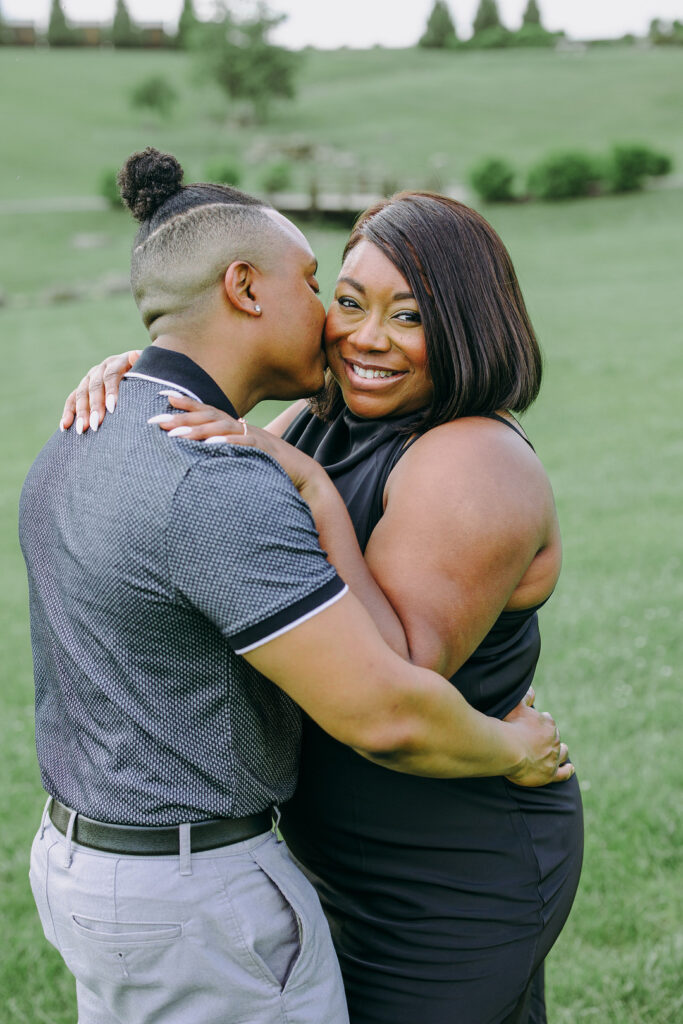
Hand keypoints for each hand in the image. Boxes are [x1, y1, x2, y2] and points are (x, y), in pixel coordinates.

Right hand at [60, 350, 141, 433]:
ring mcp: (90, 378)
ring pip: (81, 394)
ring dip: (80, 412)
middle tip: (96, 424)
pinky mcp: (83, 388)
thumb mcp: (148, 367)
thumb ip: (142, 364)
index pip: (111, 375)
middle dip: (94, 406)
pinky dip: (68, 412)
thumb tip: (136, 354)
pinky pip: (72, 399)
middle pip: (94, 386)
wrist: (137, 368)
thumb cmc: (147, 373)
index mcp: (117, 362)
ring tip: (82, 430)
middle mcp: (101, 368)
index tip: (112, 408)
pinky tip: (64, 426)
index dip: (110, 390)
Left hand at [149, 394, 324, 495]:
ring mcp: (252, 436)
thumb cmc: (269, 466)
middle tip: (154, 420)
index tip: (162, 398)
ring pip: (221, 428)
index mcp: (234, 427)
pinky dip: (226, 443)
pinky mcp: (263, 450)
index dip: (185, 403)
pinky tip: (210, 445)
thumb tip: (202, 451)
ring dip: (196, 430)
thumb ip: (225, 449)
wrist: (302, 473)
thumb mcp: (242, 455)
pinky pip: (242, 443)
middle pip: (208, 416)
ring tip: (174, 434)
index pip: (207, 410)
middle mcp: (241, 426)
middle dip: (180, 417)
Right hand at [503, 687, 573, 786]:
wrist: (509, 750)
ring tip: (561, 751)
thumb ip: (525, 697)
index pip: (547, 721)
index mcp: (548, 724)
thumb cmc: (511, 727)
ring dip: (562, 751)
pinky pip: (563, 773)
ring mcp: (553, 757)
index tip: (533, 725)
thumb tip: (532, 690)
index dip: (540, 723)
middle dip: (549, 738)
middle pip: (555, 738)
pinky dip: (567, 770)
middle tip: (539, 740)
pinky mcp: (550, 773)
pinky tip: (570, 768)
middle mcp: (554, 740)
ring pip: (562, 753)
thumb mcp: (516, 707)